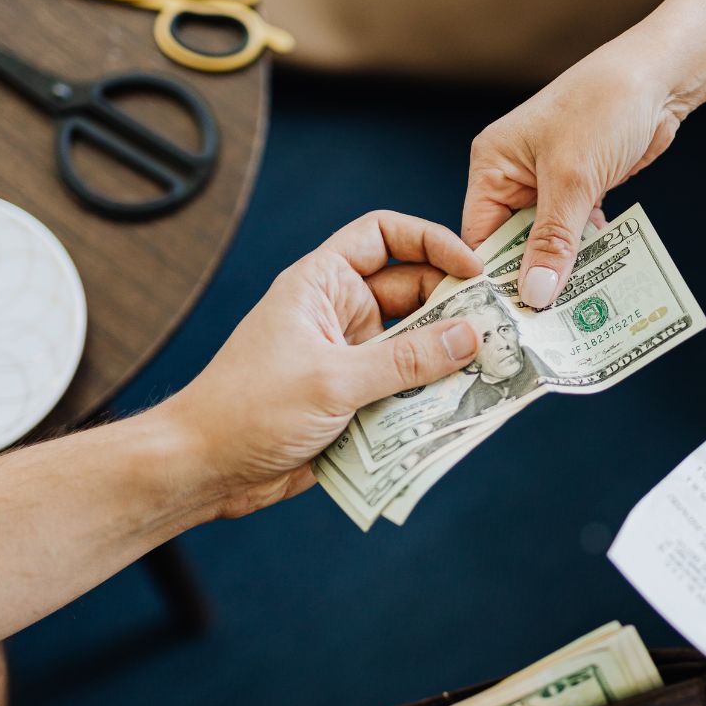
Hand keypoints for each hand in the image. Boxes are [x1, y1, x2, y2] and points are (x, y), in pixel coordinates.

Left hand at [163, 211, 482, 517]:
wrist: (206, 469)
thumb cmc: (249, 409)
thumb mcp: (332, 379)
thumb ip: (405, 360)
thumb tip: (469, 337)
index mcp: (322, 284)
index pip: (384, 236)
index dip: (431, 241)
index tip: (472, 267)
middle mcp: (340, 313)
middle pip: (413, 293)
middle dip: (454, 308)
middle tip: (499, 328)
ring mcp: (350, 358)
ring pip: (415, 345)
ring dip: (448, 356)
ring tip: (494, 368)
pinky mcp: (357, 399)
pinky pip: (406, 387)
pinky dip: (433, 394)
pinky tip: (464, 405)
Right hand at [462, 25, 695, 308]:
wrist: (661, 76)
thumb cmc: (605, 106)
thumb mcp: (573, 178)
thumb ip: (553, 241)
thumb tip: (535, 295)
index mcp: (492, 165)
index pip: (478, 236)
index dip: (491, 278)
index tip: (507, 320)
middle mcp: (512, 176)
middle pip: (511, 245)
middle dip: (529, 280)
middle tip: (542, 328)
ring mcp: (547, 185)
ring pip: (545, 244)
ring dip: (561, 272)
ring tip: (570, 316)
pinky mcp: (579, 190)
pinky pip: (573, 235)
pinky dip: (584, 256)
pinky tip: (595, 285)